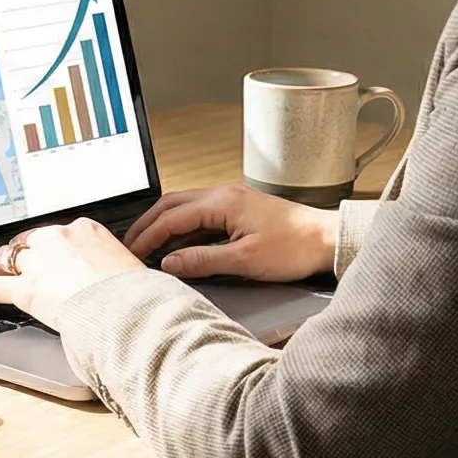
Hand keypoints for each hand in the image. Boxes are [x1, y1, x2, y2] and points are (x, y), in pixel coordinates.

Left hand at [0, 218, 146, 326]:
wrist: (127, 309)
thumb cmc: (134, 291)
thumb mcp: (125, 262)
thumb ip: (108, 260)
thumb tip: (110, 270)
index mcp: (84, 229)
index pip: (56, 234)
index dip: (47, 247)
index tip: (46, 254)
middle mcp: (57, 240)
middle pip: (28, 242)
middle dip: (21, 253)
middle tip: (16, 263)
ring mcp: (39, 263)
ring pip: (8, 259)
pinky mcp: (27, 290)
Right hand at [121, 185, 337, 281]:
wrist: (327, 239)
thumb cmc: (295, 247)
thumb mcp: (245, 261)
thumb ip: (203, 260)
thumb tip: (170, 262)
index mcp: (222, 202)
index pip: (172, 217)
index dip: (148, 236)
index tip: (132, 253)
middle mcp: (224, 195)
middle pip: (172, 205)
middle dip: (148, 224)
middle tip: (130, 244)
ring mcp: (233, 201)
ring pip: (186, 208)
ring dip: (165, 226)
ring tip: (149, 246)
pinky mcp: (241, 211)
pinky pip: (202, 216)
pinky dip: (185, 230)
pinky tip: (180, 246)